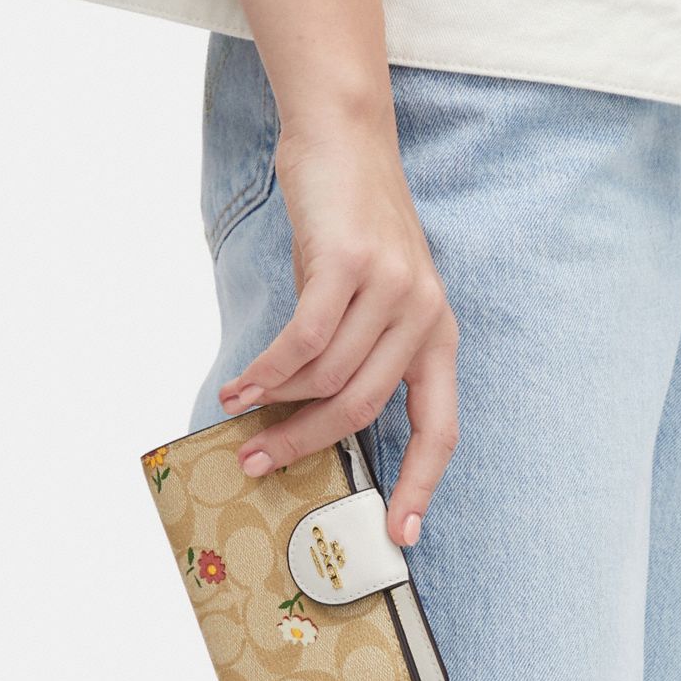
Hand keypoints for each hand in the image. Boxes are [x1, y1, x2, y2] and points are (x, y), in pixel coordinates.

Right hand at [219, 110, 459, 546]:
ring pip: (325, 376)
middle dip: (306, 444)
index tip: (399, 535)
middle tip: (260, 465)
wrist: (345, 144)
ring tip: (239, 411)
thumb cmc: (351, 234)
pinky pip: (303, 342)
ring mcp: (393, 289)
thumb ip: (357, 358)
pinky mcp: (351, 264)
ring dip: (274, 404)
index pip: (441, 430)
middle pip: (362, 409)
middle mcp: (425, 317)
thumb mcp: (370, 302)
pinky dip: (266, 371)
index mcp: (437, 338)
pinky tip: (241, 387)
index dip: (420, 487)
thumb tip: (308, 420)